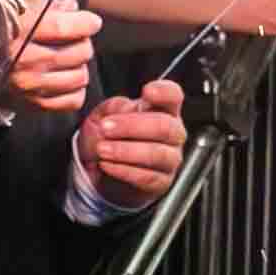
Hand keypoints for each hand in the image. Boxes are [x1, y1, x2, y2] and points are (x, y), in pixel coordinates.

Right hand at [0, 0, 100, 114]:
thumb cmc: (9, 35)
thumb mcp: (25, 11)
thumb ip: (51, 6)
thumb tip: (73, 8)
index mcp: (20, 31)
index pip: (62, 27)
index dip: (85, 23)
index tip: (92, 22)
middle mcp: (24, 60)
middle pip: (78, 52)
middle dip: (85, 44)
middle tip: (78, 41)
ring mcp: (30, 86)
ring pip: (80, 76)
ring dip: (80, 67)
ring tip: (68, 61)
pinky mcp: (35, 104)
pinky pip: (74, 99)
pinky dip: (75, 89)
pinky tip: (65, 79)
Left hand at [76, 80, 186, 207]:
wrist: (103, 172)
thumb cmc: (111, 138)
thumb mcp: (106, 114)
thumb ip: (115, 107)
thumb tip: (125, 109)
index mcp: (162, 109)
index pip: (173, 96)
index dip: (164, 92)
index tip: (146, 92)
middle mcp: (172, 133)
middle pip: (164, 126)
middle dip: (132, 126)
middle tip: (106, 127)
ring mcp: (170, 158)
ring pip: (156, 153)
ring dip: (125, 151)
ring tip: (102, 149)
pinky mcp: (161, 182)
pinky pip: (146, 176)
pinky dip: (123, 170)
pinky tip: (106, 164)